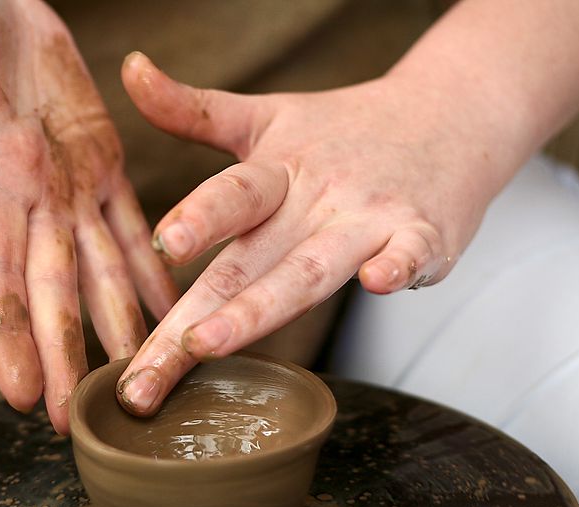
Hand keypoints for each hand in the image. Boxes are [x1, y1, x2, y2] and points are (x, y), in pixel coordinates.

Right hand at [0, 1, 176, 432]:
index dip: (5, 339)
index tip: (20, 394)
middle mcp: (30, 206)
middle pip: (52, 297)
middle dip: (65, 360)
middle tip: (78, 421)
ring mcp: (69, 193)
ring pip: (100, 276)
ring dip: (116, 331)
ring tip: (138, 381)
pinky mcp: (102, 169)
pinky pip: (134, 231)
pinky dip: (153, 274)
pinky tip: (171, 309)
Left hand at [116, 52, 503, 415]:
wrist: (448, 114)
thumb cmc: (344, 131)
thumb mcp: (265, 116)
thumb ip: (194, 109)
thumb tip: (130, 69)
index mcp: (277, 171)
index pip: (232, 196)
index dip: (198, 217)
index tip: (163, 245)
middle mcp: (317, 196)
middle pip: (251, 260)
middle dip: (197, 315)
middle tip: (148, 365)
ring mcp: (369, 218)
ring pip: (310, 270)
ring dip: (259, 309)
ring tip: (208, 345)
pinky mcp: (422, 236)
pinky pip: (408, 253)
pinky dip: (396, 267)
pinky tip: (377, 283)